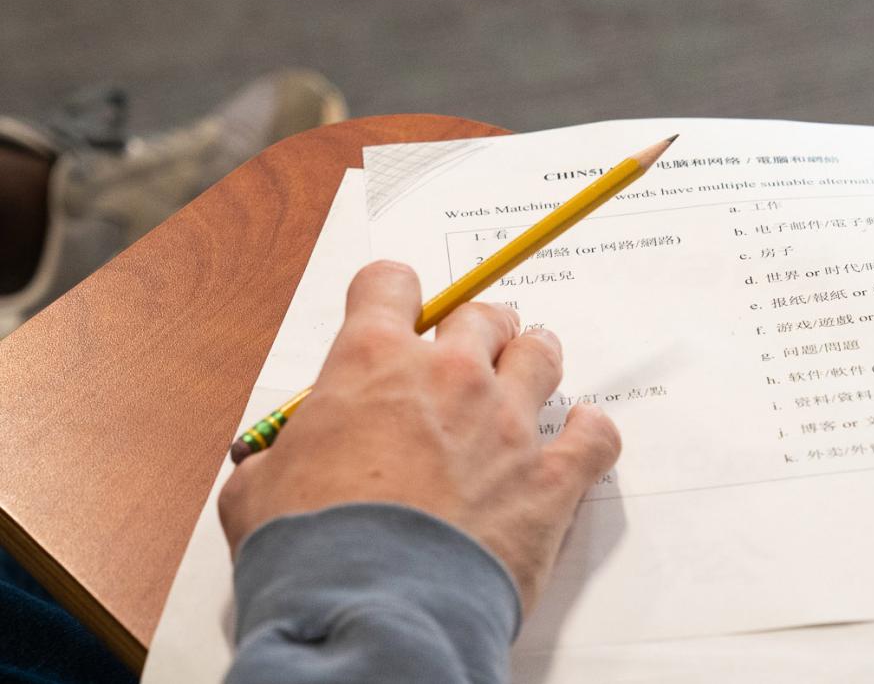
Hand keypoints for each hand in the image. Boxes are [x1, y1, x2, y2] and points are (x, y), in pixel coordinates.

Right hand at [218, 260, 620, 611]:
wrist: (372, 609)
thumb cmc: (311, 550)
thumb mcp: (256, 491)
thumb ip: (276, 458)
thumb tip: (271, 466)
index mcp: (373, 363)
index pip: (391, 285)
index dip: (393, 294)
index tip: (397, 310)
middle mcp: (449, 377)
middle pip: (481, 316)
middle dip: (476, 329)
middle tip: (472, 351)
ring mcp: (508, 423)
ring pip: (541, 355)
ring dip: (534, 359)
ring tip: (529, 372)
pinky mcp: (550, 478)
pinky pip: (594, 436)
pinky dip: (591, 434)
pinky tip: (582, 435)